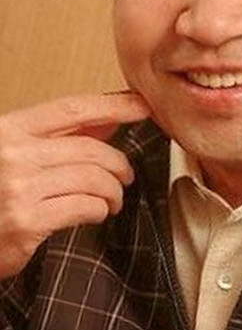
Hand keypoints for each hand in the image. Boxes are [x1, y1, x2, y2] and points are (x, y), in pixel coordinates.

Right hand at [0, 92, 149, 279]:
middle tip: (125, 173)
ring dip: (113, 190)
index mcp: (9, 130)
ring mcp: (19, 189)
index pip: (71, 108)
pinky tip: (97, 212)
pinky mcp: (26, 224)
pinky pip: (84, 207)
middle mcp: (13, 155)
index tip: (140, 105)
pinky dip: (100, 209)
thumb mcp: (15, 152)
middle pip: (89, 148)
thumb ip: (59, 137)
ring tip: (114, 197)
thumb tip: (105, 123)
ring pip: (92, 178)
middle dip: (118, 162)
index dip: (112, 105)